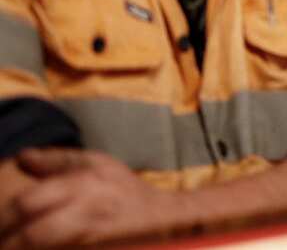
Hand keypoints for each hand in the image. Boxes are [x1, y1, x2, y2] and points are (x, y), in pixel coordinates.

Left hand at [0, 148, 189, 247]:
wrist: (159, 215)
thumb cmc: (123, 187)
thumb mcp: (96, 162)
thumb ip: (57, 159)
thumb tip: (22, 157)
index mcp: (81, 184)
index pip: (29, 202)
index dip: (6, 214)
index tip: (1, 219)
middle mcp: (82, 211)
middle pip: (31, 234)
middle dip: (8, 240)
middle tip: (1, 238)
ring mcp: (86, 236)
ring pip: (40, 247)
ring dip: (20, 247)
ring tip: (11, 245)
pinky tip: (33, 248)